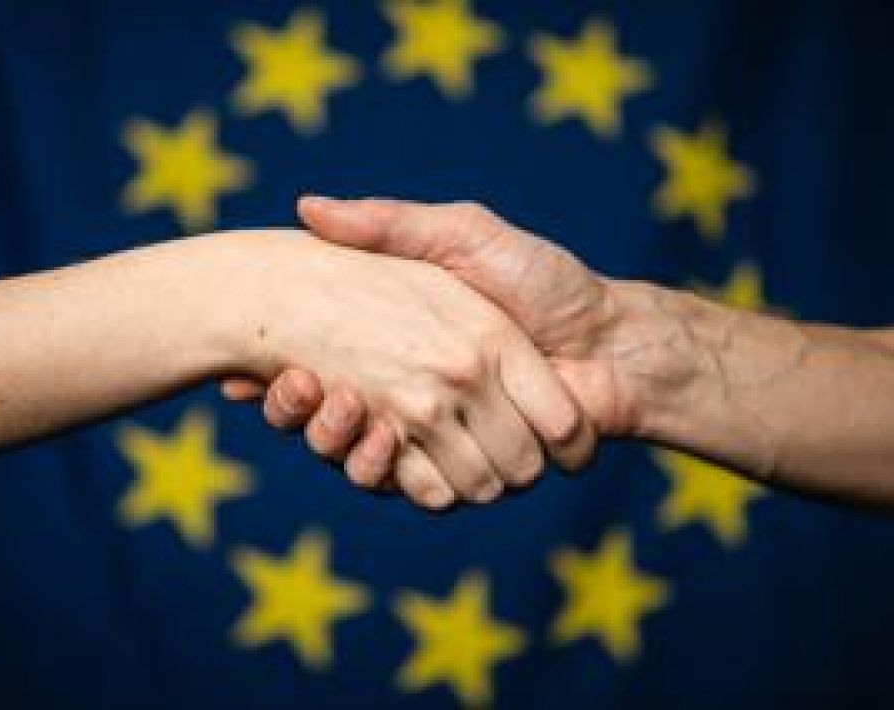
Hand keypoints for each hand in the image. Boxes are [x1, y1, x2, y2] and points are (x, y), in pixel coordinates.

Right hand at [237, 232, 579, 507]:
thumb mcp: (462, 235)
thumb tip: (307, 205)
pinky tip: (379, 434)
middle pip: (337, 425)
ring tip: (335, 402)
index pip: (326, 377)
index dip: (294, 383)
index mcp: (409, 346)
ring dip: (342, 444)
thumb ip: (393, 223)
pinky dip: (389, 474)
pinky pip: (413, 489)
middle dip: (310, 417)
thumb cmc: (544, 280)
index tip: (278, 368)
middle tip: (290, 387)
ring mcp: (445, 436)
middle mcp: (422, 395)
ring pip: (367, 460)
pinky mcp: (469, 469)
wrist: (617, 342)